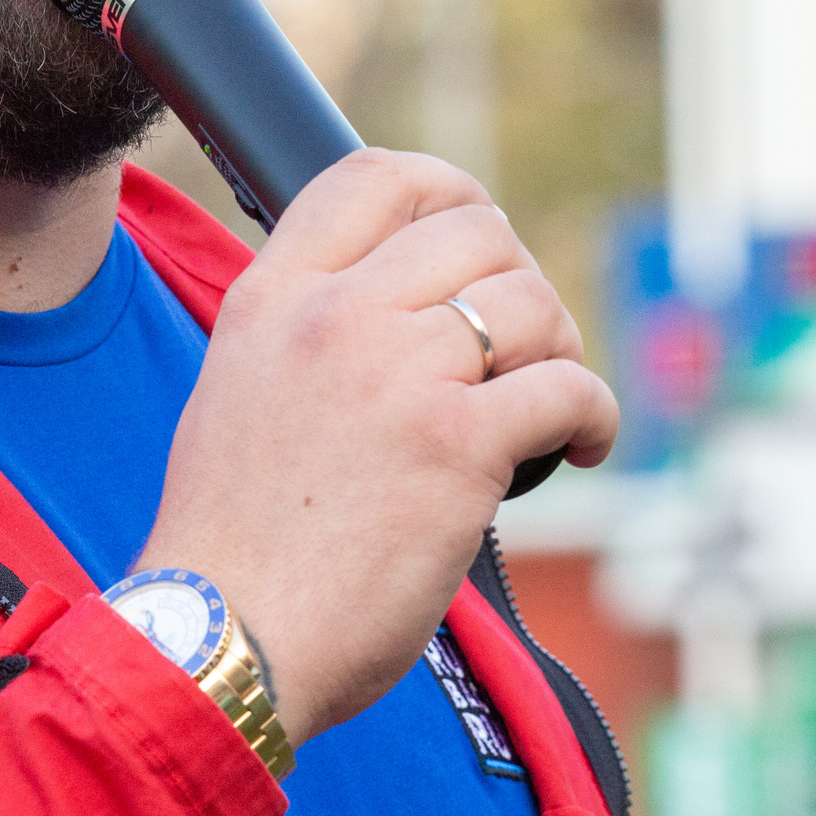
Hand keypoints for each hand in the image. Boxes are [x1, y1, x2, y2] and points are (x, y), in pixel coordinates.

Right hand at [137, 149, 618, 745]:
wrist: (222, 638)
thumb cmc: (232, 546)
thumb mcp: (236, 395)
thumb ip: (303, 340)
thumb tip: (393, 320)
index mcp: (272, 298)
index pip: (373, 177)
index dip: (446, 192)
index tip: (478, 242)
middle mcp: (333, 316)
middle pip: (475, 230)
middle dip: (519, 282)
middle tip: (523, 348)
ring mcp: (397, 374)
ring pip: (531, 303)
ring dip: (560, 350)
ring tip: (550, 405)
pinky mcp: (458, 445)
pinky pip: (567, 389)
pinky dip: (594, 417)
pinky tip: (581, 449)